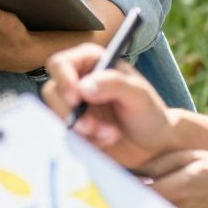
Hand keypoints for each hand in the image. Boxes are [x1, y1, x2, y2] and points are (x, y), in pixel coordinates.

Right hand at [39, 42, 179, 167]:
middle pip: (53, 91)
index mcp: (92, 62)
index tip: (76, 99)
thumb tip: (84, 87)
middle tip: (93, 127)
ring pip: (57, 114)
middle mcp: (78, 81)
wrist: (154, 146)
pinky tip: (105, 141)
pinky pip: (65, 134)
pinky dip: (84, 141)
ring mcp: (74, 106)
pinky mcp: (73, 128)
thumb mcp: (139, 95)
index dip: (63, 80)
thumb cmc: (150, 113)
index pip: (61, 64)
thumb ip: (114, 84)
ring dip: (81, 128)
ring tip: (109, 134)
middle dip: (71, 112)